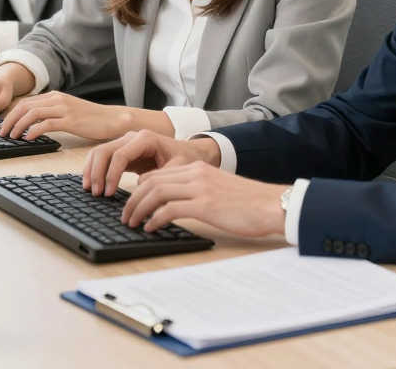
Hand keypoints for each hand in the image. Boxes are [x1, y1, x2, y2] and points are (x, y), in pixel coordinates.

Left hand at [0, 92, 142, 142]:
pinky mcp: (71, 120)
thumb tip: (33, 123)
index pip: (26, 102)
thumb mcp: (69, 110)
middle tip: (2, 133)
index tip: (4, 126)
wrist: (112, 119)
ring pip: (32, 114)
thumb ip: (53, 112)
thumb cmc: (91, 118)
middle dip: (10, 120)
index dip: (12, 114)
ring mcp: (64, 109)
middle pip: (25, 106)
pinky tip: (28, 138)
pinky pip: (46, 124)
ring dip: (18, 126)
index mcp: (56, 96)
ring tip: (12, 137)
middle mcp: (58, 99)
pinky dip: (33, 130)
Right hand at [83, 130, 220, 195]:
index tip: (109, 193)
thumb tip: (140, 187)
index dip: (112, 174)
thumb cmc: (185, 159)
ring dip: (92, 170)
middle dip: (97, 172)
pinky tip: (92, 184)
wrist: (189, 152)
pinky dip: (95, 169)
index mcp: (146, 139)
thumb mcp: (179, 169)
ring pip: (100, 152)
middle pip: (105, 150)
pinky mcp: (124, 153)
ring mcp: (126, 143)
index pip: (120, 155)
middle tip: (95, 194)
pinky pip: (103, 158)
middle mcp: (132, 137)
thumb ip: (161, 176)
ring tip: (90, 190)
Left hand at [122, 161, 285, 237]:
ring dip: (139, 209)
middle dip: (133, 200)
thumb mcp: (217, 188)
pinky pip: (170, 209)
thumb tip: (173, 204)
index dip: (139, 188)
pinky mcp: (205, 205)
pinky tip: (150, 228)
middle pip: (152, 181)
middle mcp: (196, 173)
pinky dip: (155, 218)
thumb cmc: (247, 202)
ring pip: (156, 192)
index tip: (131, 203)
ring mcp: (200, 188)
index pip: (158, 174)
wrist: (270, 204)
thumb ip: (196, 190)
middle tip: (125, 216)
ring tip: (132, 223)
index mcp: (198, 168)